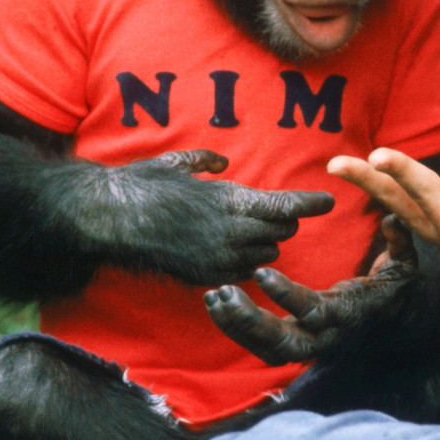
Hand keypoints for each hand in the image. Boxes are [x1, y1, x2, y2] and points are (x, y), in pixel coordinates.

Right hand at [75, 148, 334, 285]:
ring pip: (267, 254)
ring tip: (248, 230)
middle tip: (275, 212)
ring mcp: (219, 259)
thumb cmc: (143, 185)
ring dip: (266, 242)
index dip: (311, 203)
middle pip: (282, 232)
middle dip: (283, 221)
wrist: (111, 219)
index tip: (328, 200)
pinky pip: (244, 272)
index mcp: (231, 200)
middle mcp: (231, 232)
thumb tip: (222, 163)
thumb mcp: (178, 162)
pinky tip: (232, 250)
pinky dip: (247, 262)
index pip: (286, 206)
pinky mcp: (207, 277)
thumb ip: (206, 162)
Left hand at [204, 217, 418, 364]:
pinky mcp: (297, 346)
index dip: (287, 295)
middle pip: (283, 343)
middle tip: (224, 293)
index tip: (261, 272)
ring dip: (236, 327)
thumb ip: (399, 241)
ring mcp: (310, 346)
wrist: (396, 325)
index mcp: (347, 315)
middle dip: (250, 322)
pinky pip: (261, 346)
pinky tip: (216, 306)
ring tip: (213, 298)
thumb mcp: (404, 264)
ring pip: (267, 349)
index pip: (313, 311)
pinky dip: (236, 329)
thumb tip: (393, 218)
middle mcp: (327, 338)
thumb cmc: (394, 289)